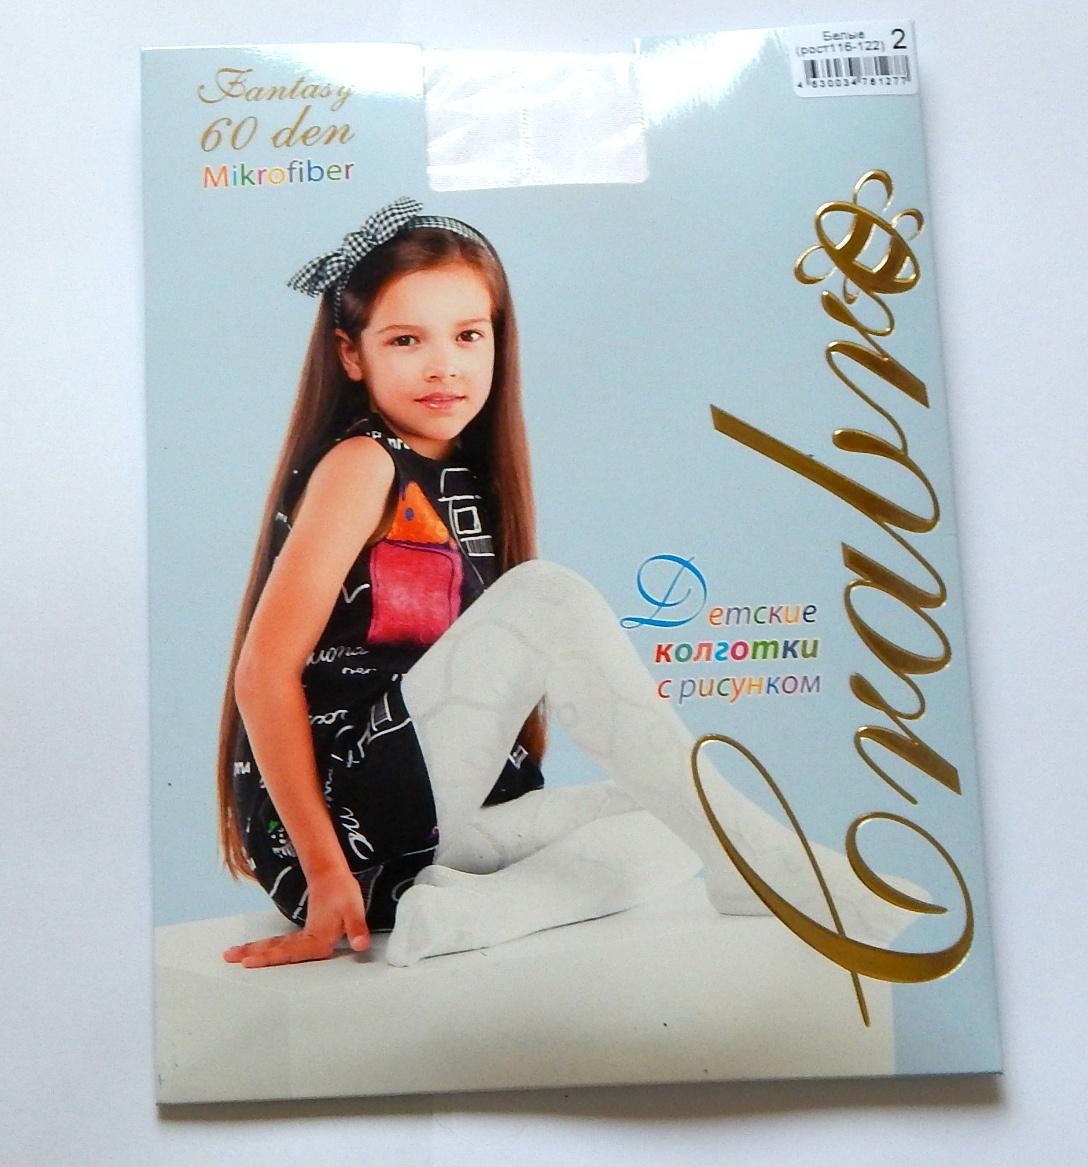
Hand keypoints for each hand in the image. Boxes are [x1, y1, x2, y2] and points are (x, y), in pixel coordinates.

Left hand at [223, 866, 369, 967]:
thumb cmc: (345, 894)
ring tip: (232, 954)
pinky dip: (262, 947)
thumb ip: (357, 928)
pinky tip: (249, 950)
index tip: (251, 961)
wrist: (341, 883)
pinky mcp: (300, 938)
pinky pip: (278, 945)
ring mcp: (303, 942)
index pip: (292, 954)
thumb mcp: (354, 909)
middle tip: (232, 958)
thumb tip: (361, 943)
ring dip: (254, 952)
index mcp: (320, 942)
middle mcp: (310, 946)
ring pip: (276, 950)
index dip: (271, 959)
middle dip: (254, 957)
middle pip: (279, 955)